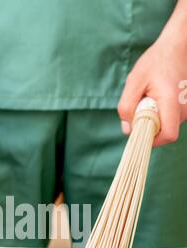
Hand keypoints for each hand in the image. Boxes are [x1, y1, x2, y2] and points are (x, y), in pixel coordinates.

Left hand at [118, 32, 186, 146]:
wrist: (177, 47)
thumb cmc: (155, 62)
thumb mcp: (134, 81)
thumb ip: (127, 106)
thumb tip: (127, 129)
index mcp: (173, 103)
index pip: (168, 136)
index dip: (152, 140)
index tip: (139, 130)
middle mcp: (185, 109)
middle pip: (165, 133)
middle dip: (149, 127)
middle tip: (141, 106)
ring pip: (167, 125)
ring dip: (154, 118)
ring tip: (150, 98)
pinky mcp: (186, 107)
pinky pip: (170, 118)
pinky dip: (160, 113)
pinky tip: (157, 97)